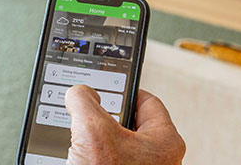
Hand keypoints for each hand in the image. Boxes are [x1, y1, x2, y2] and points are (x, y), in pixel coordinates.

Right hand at [64, 86, 184, 164]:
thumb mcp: (91, 128)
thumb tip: (78, 93)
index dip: (121, 88)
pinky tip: (76, 159)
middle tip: (84, 115)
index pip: (145, 99)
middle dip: (101, 117)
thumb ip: (84, 99)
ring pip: (112, 144)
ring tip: (77, 142)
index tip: (104, 83)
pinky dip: (89, 158)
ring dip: (91, 141)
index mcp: (165, 140)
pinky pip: (105, 162)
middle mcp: (157, 158)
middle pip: (125, 121)